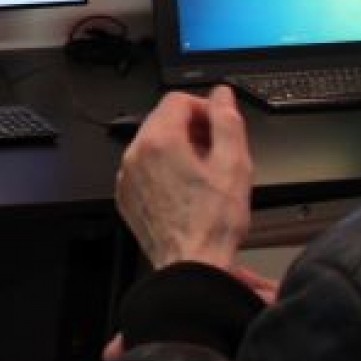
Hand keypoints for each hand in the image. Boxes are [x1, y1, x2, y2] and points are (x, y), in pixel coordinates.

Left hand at [116, 86, 256, 271]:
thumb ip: (228, 122)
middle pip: (162, 120)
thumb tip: (222, 96)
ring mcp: (127, 176)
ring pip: (152, 144)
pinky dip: (162, 169)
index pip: (177, 100)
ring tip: (204, 172)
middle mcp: (136, 155)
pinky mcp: (126, 195)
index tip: (219, 124)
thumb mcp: (234, 165)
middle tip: (216, 149)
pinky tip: (185, 188)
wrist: (191, 264)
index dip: (204, 108)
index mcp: (160, 141)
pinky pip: (143, 168)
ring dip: (177, 148)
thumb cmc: (212, 223)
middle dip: (191, 128)